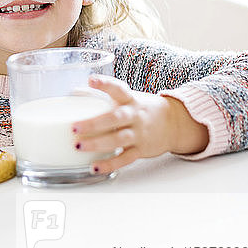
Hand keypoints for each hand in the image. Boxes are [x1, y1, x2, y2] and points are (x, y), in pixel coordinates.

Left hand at [71, 75, 208, 173]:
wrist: (173, 123)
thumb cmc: (142, 109)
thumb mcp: (128, 98)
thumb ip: (105, 97)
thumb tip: (74, 92)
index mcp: (130, 99)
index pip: (118, 89)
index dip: (105, 84)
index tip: (92, 80)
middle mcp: (135, 115)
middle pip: (116, 118)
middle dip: (94, 123)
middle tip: (75, 127)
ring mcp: (139, 134)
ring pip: (119, 139)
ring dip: (98, 144)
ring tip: (79, 146)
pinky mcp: (141, 150)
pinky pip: (124, 158)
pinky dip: (110, 164)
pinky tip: (95, 167)